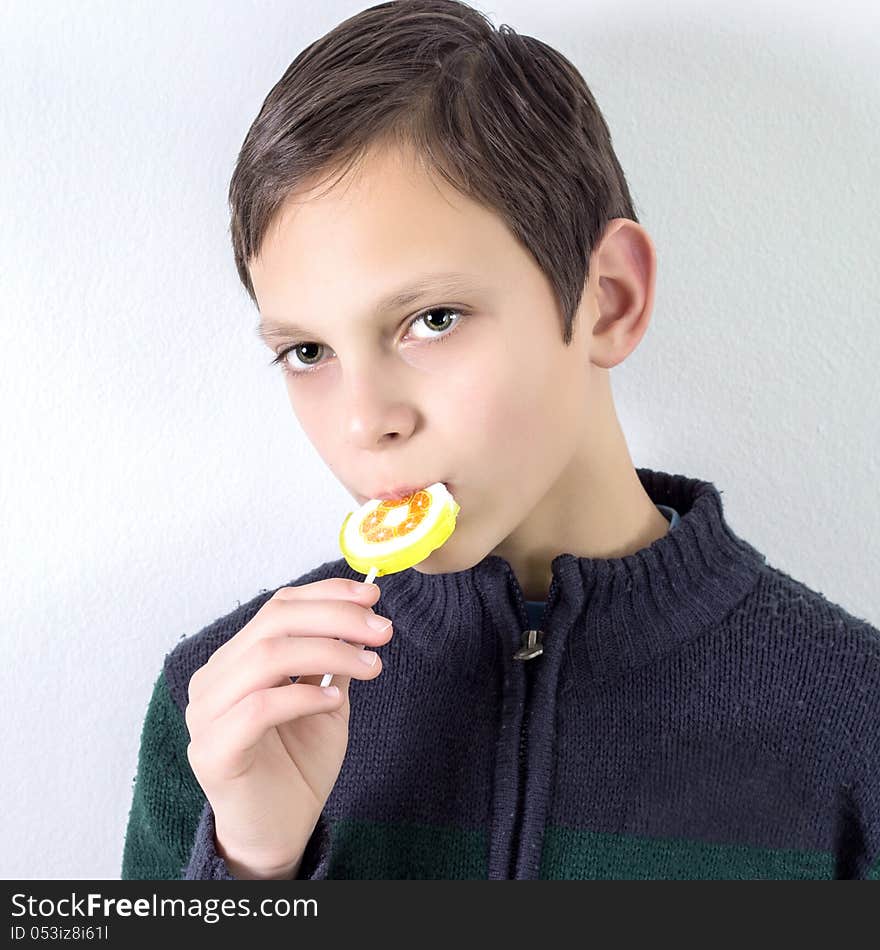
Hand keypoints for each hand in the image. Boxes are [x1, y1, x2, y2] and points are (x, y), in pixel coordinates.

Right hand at [184, 578, 391, 877]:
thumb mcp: (326, 699)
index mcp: (236, 659)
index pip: (278, 606)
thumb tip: (364, 615)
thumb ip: (333, 660)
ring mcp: (205, 714)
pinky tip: (336, 699)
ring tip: (372, 665)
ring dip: (329, 652)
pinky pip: (259, 707)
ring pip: (267, 657)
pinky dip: (303, 696)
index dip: (326, 594)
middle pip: (274, 623)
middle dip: (336, 619)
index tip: (372, 596)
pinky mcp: (211, 751)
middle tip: (381, 631)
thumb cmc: (298, 764)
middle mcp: (214, 679)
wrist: (279, 831)